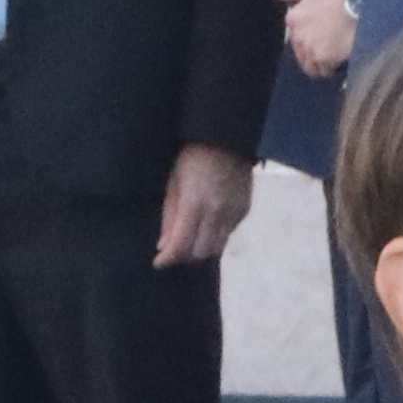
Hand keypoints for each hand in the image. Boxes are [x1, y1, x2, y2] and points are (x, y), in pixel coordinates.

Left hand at [157, 141, 254, 269]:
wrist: (227, 139)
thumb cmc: (192, 158)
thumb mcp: (173, 184)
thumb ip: (170, 218)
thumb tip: (164, 247)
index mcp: (194, 204)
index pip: (182, 245)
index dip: (168, 259)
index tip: (158, 263)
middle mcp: (217, 213)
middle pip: (201, 253)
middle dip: (185, 257)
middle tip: (174, 251)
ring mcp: (234, 213)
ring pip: (217, 248)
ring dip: (201, 249)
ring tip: (190, 241)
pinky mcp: (244, 211)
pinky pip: (228, 235)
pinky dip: (215, 237)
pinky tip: (207, 226)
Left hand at [280, 0, 361, 79]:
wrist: (364, 4)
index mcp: (294, 17)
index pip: (294, 33)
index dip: (307, 33)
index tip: (320, 31)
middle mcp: (298, 36)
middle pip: (300, 51)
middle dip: (311, 51)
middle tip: (328, 46)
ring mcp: (311, 49)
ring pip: (310, 65)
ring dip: (319, 64)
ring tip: (333, 60)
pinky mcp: (325, 59)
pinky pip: (324, 71)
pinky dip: (330, 70)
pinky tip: (339, 64)